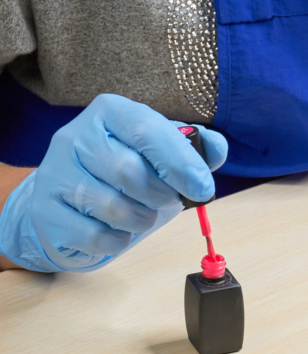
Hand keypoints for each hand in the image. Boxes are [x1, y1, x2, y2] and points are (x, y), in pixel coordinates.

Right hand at [0, 94, 226, 271]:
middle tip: (167, 201)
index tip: (203, 188)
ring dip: (141, 220)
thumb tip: (216, 149)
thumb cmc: (126, 172)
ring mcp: (55, 174)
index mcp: (110, 112)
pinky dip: (119, 241)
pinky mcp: (45, 212)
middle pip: (129, 172)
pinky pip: (96, 236)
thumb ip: (194, 148)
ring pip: (113, 207)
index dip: (180, 162)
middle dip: (161, 196)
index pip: (146, 129)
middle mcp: (75, 136)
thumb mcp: (162, 151)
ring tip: (142, 215)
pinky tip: (118, 230)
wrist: (69, 199)